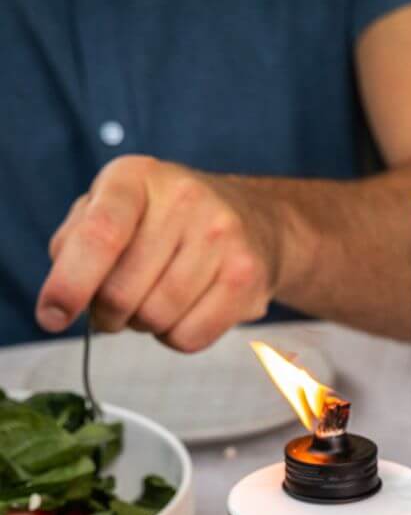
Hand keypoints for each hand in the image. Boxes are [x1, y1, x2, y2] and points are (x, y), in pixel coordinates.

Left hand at [37, 156, 277, 351]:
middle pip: (123, 292)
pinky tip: (183, 314)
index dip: (70, 282)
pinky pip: (191, 337)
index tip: (52, 316)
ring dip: (143, 325)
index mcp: (136, 176)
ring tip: (153, 303)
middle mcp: (184, 199)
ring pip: (156, 319)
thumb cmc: (166, 221)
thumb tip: (64, 295)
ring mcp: (222, 237)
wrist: (253, 221)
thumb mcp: (114, 208)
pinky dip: (175, 338)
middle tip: (113, 308)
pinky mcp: (246, 276)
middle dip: (107, 314)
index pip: (100, 236)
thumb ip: (77, 241)